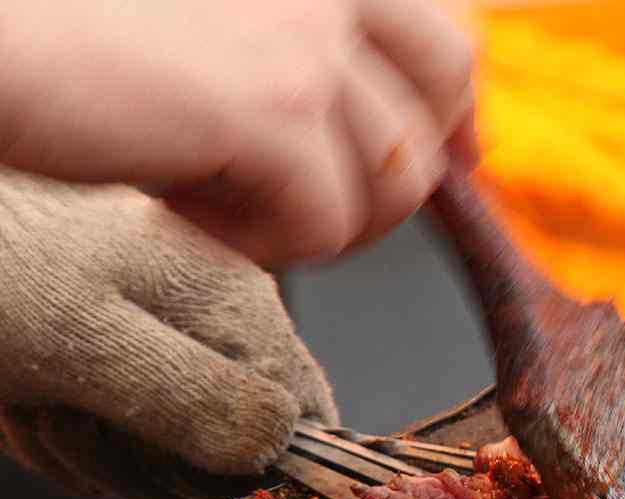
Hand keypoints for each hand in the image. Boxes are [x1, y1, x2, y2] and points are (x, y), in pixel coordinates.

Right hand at [0, 0, 477, 266]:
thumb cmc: (64, 28)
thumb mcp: (210, 18)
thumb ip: (298, 45)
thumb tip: (389, 134)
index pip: (441, 33)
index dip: (452, 107)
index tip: (452, 156)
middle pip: (446, 89)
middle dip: (404, 167)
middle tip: (331, 210)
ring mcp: (307, 32)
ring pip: (393, 175)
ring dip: (319, 216)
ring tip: (217, 197)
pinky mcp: (275, 105)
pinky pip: (325, 221)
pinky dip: (262, 243)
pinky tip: (183, 206)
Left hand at [0, 172, 337, 498]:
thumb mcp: (85, 342)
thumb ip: (197, 398)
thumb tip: (281, 444)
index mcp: (232, 296)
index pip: (305, 413)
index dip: (251, 460)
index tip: (183, 462)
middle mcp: (206, 315)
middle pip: (230, 447)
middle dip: (149, 460)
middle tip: (82, 417)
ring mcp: (151, 337)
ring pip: (164, 454)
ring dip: (91, 453)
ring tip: (38, 398)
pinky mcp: (102, 359)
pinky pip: (110, 440)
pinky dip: (59, 440)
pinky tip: (25, 400)